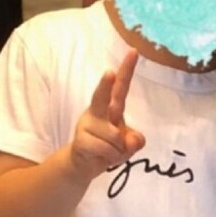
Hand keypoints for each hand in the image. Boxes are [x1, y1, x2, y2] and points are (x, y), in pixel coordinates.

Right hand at [70, 49, 145, 181]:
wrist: (83, 165)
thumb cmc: (107, 148)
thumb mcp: (128, 146)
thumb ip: (135, 141)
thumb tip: (131, 139)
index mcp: (110, 107)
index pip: (120, 87)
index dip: (127, 70)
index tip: (134, 51)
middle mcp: (97, 112)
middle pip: (101, 97)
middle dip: (105, 85)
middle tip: (110, 72)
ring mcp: (87, 125)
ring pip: (114, 137)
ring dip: (118, 151)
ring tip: (109, 152)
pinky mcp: (80, 140)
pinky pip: (106, 149)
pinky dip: (111, 158)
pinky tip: (102, 157)